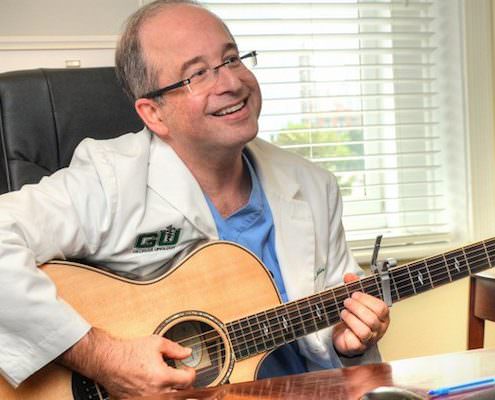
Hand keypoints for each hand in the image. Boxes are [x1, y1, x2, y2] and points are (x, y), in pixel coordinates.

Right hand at [58, 327, 195, 398]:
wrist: (108, 361)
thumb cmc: (129, 352)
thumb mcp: (156, 343)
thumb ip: (176, 349)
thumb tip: (187, 353)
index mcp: (163, 377)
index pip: (188, 380)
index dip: (190, 372)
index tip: (187, 369)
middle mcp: (156, 392)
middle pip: (182, 394)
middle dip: (184, 384)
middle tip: (181, 376)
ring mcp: (147, 399)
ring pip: (169, 399)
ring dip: (173, 391)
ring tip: (170, 382)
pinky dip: (160, 395)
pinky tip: (158, 387)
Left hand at [332, 273, 389, 356]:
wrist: (344, 335)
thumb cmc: (354, 316)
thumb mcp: (355, 299)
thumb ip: (353, 286)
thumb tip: (349, 276)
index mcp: (382, 315)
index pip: (381, 308)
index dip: (366, 299)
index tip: (355, 294)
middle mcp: (379, 328)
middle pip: (372, 319)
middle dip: (357, 307)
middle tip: (346, 302)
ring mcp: (371, 339)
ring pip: (365, 330)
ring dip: (351, 318)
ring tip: (344, 312)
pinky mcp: (360, 347)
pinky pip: (357, 340)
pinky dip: (349, 329)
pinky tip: (343, 323)